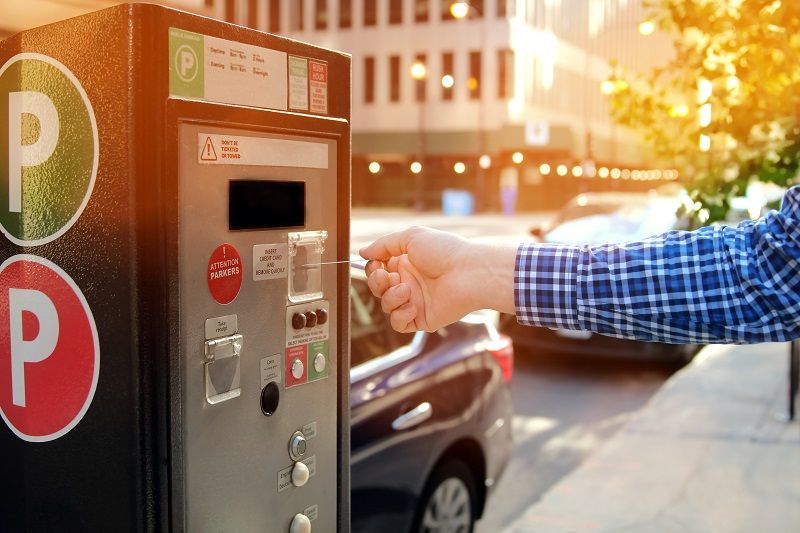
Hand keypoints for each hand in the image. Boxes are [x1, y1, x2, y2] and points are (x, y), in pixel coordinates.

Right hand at [359, 226, 516, 331]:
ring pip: (386, 306)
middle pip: (378, 288)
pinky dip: (400, 316)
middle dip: (377, 283)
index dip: (373, 268)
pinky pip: (399, 324)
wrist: (469, 272)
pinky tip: (411, 305)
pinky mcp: (422, 318)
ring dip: (391, 297)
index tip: (378, 264)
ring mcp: (415, 301)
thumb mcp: (411, 237)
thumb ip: (384, 245)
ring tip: (407, 289)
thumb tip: (362, 252)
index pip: (378, 269)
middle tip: (388, 277)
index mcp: (407, 263)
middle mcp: (410, 282)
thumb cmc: (445, 251)